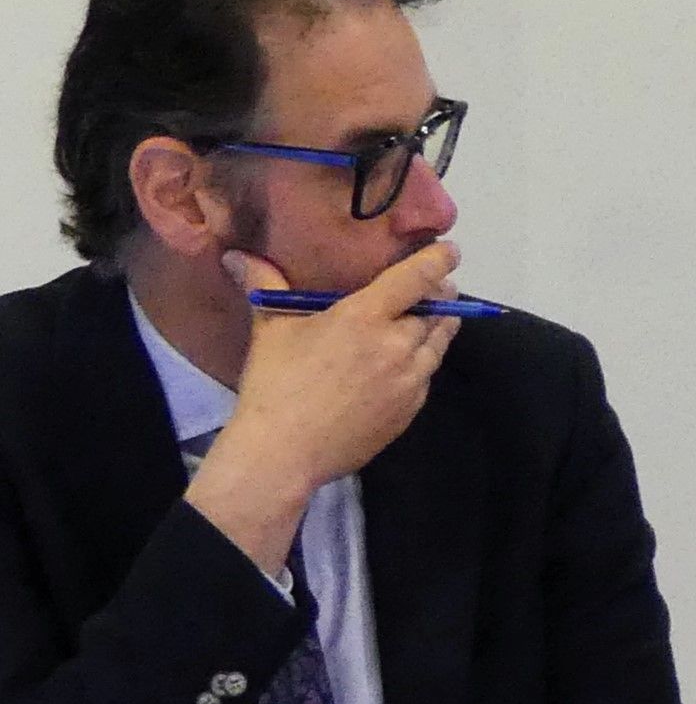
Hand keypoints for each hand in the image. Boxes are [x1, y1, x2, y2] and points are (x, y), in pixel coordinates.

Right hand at [186, 243, 461, 575]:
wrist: (285, 453)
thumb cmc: (276, 385)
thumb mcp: (271, 330)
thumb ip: (266, 286)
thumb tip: (237, 255)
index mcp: (365, 317)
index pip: (416, 278)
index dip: (438, 260)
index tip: (450, 250)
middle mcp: (397, 344)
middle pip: (436, 310)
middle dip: (438, 295)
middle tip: (433, 286)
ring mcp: (409, 379)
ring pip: (438, 343)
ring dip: (438, 326)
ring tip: (433, 316)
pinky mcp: (411, 408)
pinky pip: (427, 375)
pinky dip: (424, 361)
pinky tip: (408, 361)